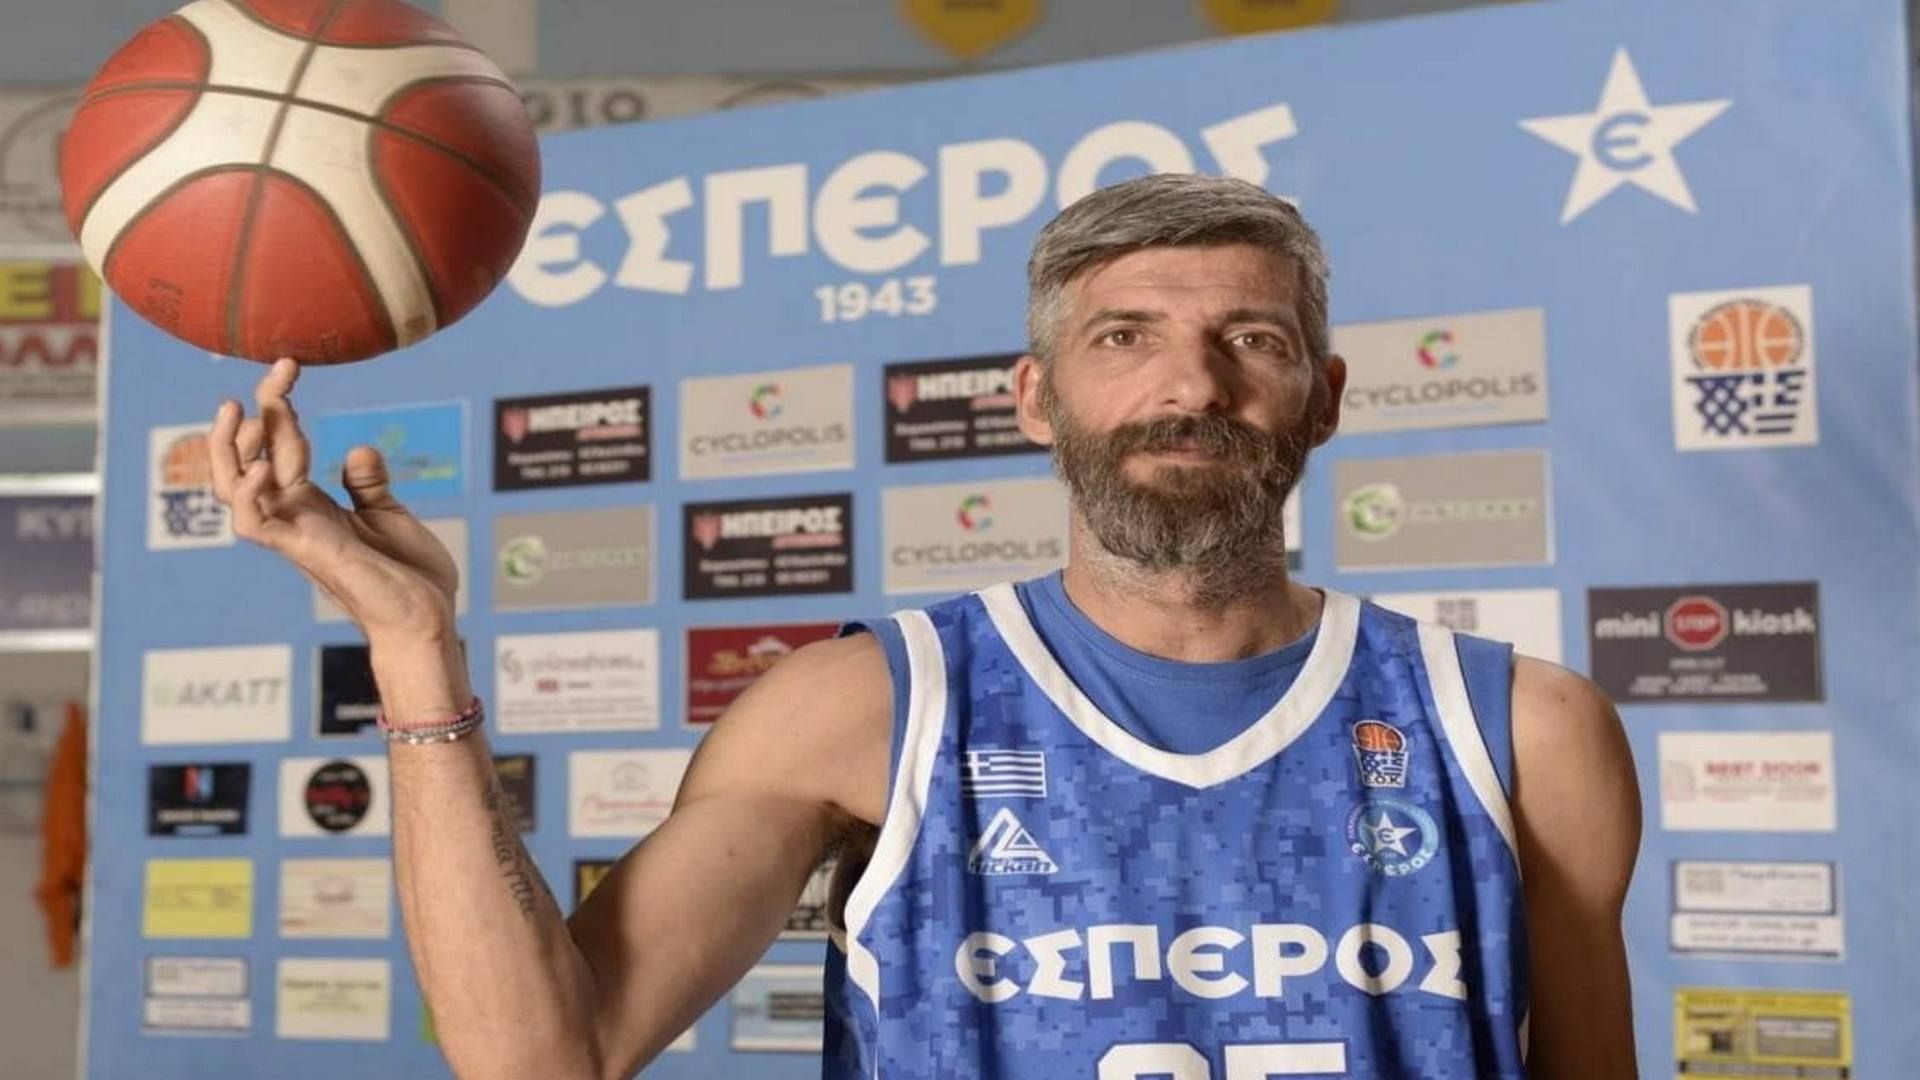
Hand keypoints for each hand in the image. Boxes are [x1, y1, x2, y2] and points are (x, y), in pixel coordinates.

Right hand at [208, 358, 459, 643]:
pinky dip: (251, 493)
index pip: (278, 447)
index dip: (278, 407)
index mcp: (311, 506)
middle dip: (250, 414)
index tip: (291, 369)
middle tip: (277, 371)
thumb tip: (357, 448)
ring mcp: (295, 534)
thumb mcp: (388, 517)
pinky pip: (256, 524)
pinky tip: (267, 462)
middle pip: (245, 460)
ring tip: (245, 409)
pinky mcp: (307, 552)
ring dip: (231, 449)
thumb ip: (367, 485)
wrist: (428, 620)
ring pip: (233, 489)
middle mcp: (293, 517)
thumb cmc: (410, 578)